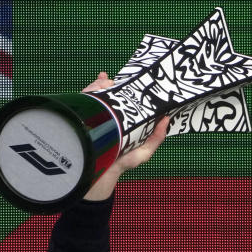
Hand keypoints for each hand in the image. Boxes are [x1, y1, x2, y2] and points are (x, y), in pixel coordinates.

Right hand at [82, 72, 169, 200]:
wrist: (101, 171)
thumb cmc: (124, 161)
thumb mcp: (144, 151)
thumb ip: (156, 137)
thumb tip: (166, 120)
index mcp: (126, 121)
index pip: (129, 102)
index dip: (133, 91)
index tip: (139, 82)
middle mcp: (111, 116)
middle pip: (113, 94)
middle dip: (116, 84)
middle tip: (122, 80)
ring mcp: (97, 115)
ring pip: (99, 93)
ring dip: (104, 84)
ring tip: (110, 81)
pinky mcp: (85, 116)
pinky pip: (86, 98)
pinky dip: (91, 88)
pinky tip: (99, 82)